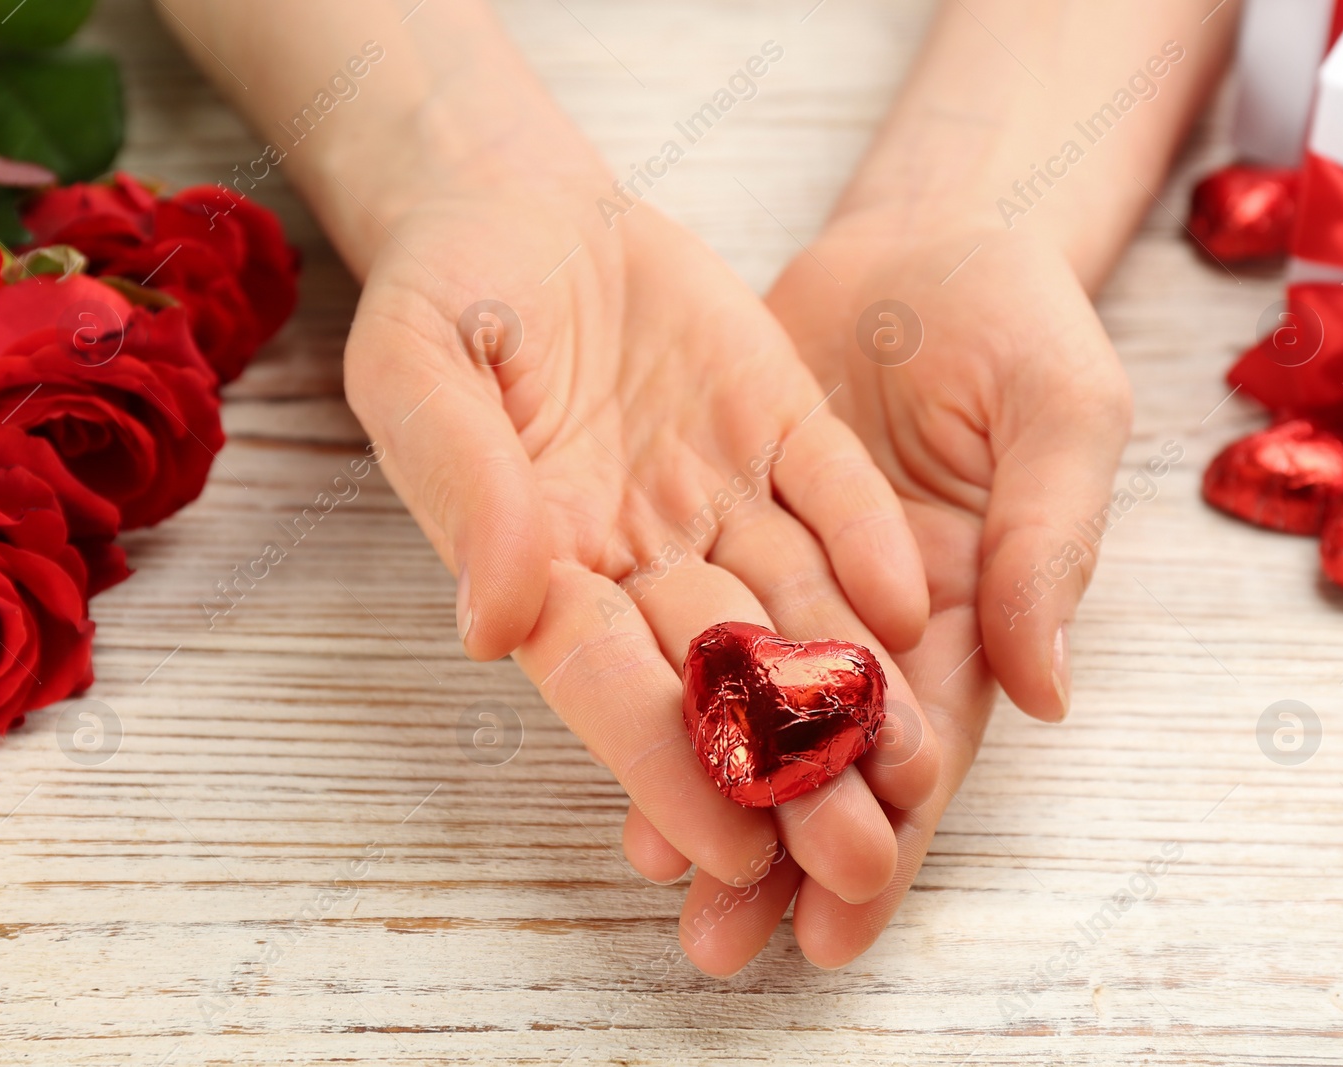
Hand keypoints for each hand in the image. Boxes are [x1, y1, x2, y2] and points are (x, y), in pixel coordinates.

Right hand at [342, 172, 942, 905]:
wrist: (515, 198)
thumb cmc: (442, 290)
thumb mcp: (421, 371)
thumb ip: (464, 491)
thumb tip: (497, 626)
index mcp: (541, 566)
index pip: (608, 685)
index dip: (663, 767)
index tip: (728, 846)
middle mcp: (640, 553)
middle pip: (721, 677)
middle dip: (789, 770)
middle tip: (861, 861)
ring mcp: (716, 493)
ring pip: (794, 605)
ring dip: (854, 684)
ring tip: (921, 765)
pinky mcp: (777, 425)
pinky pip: (830, 491)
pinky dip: (867, 542)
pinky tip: (914, 603)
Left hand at [626, 214, 1130, 973]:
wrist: (920, 236)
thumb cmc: (1016, 317)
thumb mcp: (1061, 412)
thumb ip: (1048, 545)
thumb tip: (1047, 695)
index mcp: (966, 610)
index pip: (926, 748)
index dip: (891, 835)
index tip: (843, 922)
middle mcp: (872, 617)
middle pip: (826, 757)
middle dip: (781, 856)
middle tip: (719, 949)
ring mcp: (793, 573)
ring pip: (749, 707)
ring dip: (708, 794)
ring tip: (656, 884)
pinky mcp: (726, 520)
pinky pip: (692, 615)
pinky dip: (663, 681)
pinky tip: (621, 742)